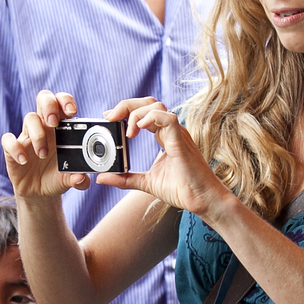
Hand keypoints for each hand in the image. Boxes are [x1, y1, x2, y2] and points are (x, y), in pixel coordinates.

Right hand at [2, 91, 93, 199]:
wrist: (39, 193)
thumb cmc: (56, 178)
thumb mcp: (69, 179)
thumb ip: (78, 179)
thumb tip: (81, 179)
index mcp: (61, 127)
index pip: (62, 102)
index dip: (65, 101)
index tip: (72, 112)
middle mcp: (44, 126)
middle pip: (44, 99)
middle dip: (49, 105)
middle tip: (54, 122)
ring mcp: (27, 136)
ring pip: (30, 118)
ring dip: (37, 134)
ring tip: (43, 154)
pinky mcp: (12, 148)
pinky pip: (8, 139)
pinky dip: (15, 148)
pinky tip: (24, 160)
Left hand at [95, 98, 228, 217]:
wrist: (202, 200)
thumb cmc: (182, 190)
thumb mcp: (146, 183)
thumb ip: (124, 179)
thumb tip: (101, 178)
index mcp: (164, 136)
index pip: (144, 112)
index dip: (126, 110)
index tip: (109, 118)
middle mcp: (171, 131)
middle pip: (148, 103)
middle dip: (126, 105)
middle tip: (110, 117)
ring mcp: (177, 134)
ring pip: (156, 106)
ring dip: (136, 113)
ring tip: (127, 131)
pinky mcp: (181, 141)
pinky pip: (168, 118)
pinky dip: (151, 118)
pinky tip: (138, 129)